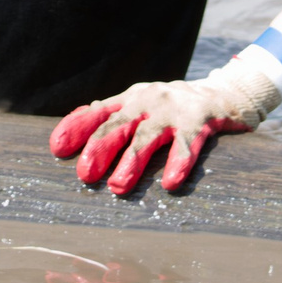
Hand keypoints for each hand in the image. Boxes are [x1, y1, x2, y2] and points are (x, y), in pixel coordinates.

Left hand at [49, 77, 264, 195]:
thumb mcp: (140, 106)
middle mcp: (148, 101)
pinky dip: (178, 163)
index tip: (57, 148)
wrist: (223, 95)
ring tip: (117, 187)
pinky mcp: (200, 122)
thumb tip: (73, 127)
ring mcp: (173, 111)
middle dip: (99, 148)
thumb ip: (111, 115)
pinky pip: (187, 145)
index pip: (98, 112)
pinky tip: (169, 183)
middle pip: (118, 124)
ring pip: (147, 137)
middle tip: (85, 174)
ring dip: (131, 162)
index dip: (77, 128)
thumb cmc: (173, 108)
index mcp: (130, 99)